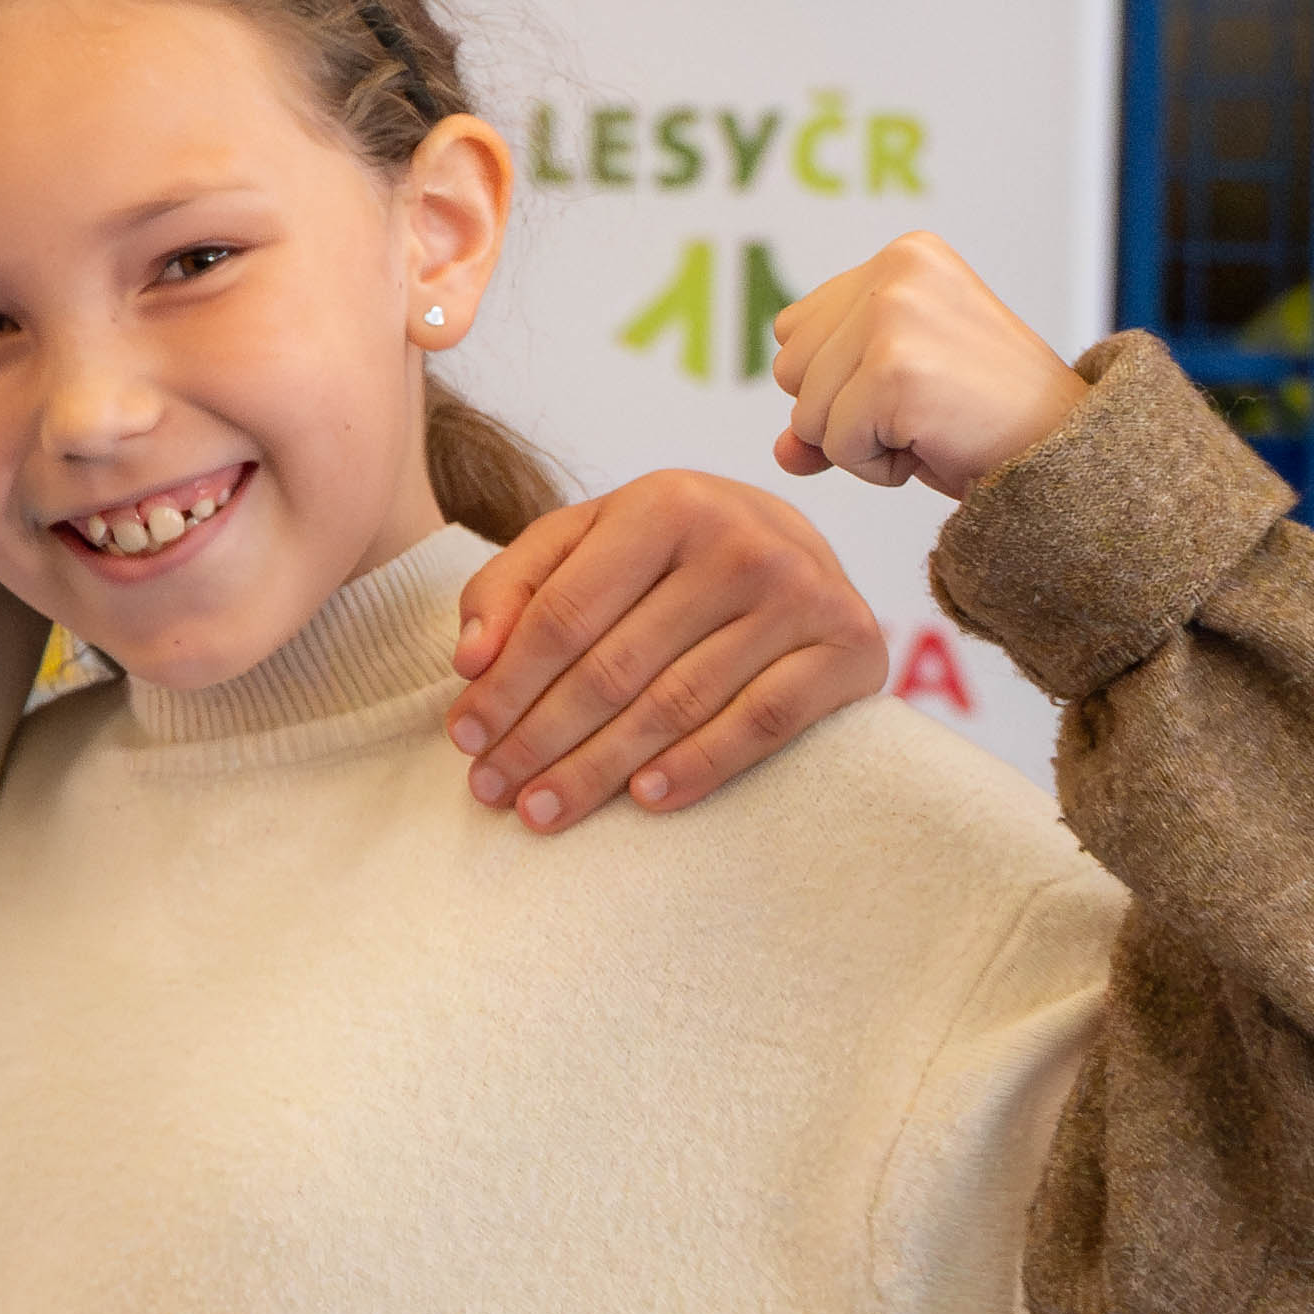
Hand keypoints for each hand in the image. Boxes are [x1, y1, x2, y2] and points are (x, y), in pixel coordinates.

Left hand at [447, 468, 884, 827]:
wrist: (797, 550)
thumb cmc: (667, 554)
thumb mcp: (584, 541)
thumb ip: (512, 585)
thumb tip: (469, 660)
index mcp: (665, 502)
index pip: (563, 615)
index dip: (505, 685)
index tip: (461, 739)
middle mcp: (741, 541)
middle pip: (613, 668)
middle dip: (539, 738)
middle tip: (492, 790)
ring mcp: (804, 595)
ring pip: (675, 705)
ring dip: (598, 769)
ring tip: (542, 810)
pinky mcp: (852, 649)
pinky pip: (758, 725)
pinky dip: (698, 766)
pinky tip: (643, 799)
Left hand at [767, 233, 1089, 499]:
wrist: (1070, 454)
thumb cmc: (986, 420)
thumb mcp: (894, 395)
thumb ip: (826, 406)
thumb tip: (782, 452)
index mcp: (902, 255)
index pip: (794, 331)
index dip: (841, 380)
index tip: (914, 384)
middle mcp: (896, 271)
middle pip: (789, 370)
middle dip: (844, 412)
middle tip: (925, 410)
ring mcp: (894, 316)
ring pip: (806, 412)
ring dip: (862, 443)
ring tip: (932, 426)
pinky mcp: (896, 371)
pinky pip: (835, 446)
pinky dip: (878, 467)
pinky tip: (934, 446)